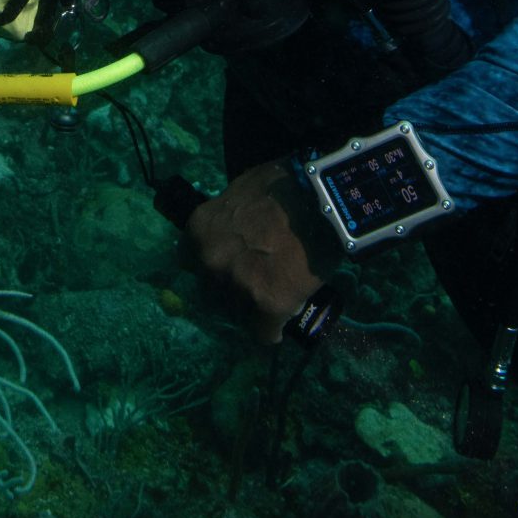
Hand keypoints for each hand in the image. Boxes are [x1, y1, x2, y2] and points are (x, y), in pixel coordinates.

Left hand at [186, 159, 339, 342]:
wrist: (325, 198)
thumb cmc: (286, 185)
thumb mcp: (241, 192)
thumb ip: (229, 219)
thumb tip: (234, 232)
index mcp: (198, 230)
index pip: (192, 263)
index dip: (215, 266)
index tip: (231, 267)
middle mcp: (210, 260)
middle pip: (213, 292)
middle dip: (233, 289)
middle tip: (257, 281)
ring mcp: (237, 284)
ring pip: (238, 312)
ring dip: (252, 308)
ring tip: (275, 296)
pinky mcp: (268, 304)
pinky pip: (264, 332)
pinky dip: (273, 329)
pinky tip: (280, 323)